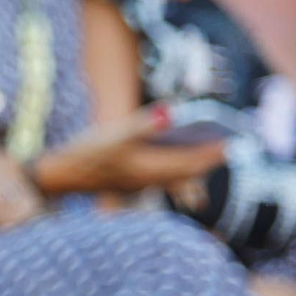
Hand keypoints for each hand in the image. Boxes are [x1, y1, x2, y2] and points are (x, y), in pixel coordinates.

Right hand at [34, 106, 225, 196]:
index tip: (233, 144)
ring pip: (174, 179)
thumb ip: (144, 124)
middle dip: (206, 161)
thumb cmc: (87, 153)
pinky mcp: (128, 181)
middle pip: (186, 173)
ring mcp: (139, 183)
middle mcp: (149, 179)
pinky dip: (174, 172)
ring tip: (204, 161)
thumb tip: (172, 112)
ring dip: (192, 169)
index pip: (191, 162)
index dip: (212, 153)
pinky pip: (161, 179)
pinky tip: (170, 169)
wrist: (62, 175)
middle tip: (226, 149)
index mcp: (151, 168)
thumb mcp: (115, 135)